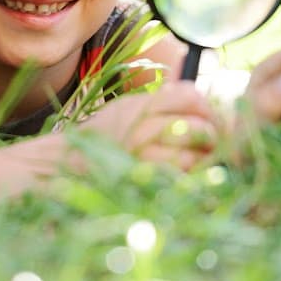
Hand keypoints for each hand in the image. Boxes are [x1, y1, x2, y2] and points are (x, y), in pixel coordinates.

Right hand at [81, 81, 218, 170]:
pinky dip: (186, 178)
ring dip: (200, 160)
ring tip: (194, 158)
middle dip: (210, 136)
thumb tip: (206, 104)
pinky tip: (180, 173)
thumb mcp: (131, 105)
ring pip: (192, 158)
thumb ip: (165, 100)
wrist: (69, 160)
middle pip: (198, 128)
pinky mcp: (144, 182)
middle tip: (208, 141)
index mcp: (142, 105)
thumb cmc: (107, 132)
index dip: (207, 108)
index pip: (191, 97)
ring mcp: (143, 158)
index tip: (207, 116)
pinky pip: (179, 181)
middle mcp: (143, 129)